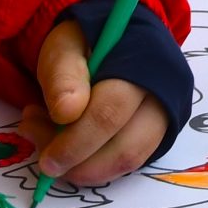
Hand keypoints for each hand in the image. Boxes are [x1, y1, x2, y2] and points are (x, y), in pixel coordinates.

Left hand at [16, 20, 171, 187]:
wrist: (113, 40)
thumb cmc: (87, 42)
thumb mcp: (66, 46)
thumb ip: (63, 75)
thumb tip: (66, 113)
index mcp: (142, 62)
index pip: (110, 112)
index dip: (76, 142)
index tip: (47, 159)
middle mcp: (163, 93)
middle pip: (126, 148)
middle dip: (78, 163)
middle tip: (44, 158)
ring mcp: (164, 117)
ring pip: (128, 162)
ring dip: (84, 168)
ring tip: (51, 146)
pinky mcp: (156, 135)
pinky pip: (126, 164)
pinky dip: (95, 166)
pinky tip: (71, 148)